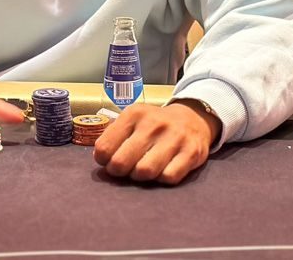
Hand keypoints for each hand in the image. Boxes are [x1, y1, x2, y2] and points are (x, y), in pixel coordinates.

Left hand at [93, 100, 221, 184]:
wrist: (192, 118)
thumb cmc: (154, 124)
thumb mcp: (132, 120)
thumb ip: (113, 136)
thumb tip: (100, 158)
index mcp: (134, 114)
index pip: (104, 147)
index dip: (103, 160)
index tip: (109, 160)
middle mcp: (154, 124)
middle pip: (122, 162)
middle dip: (119, 171)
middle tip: (124, 169)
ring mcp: (175, 138)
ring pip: (145, 172)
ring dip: (140, 177)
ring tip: (142, 170)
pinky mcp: (192, 152)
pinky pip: (168, 177)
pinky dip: (162, 179)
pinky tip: (162, 170)